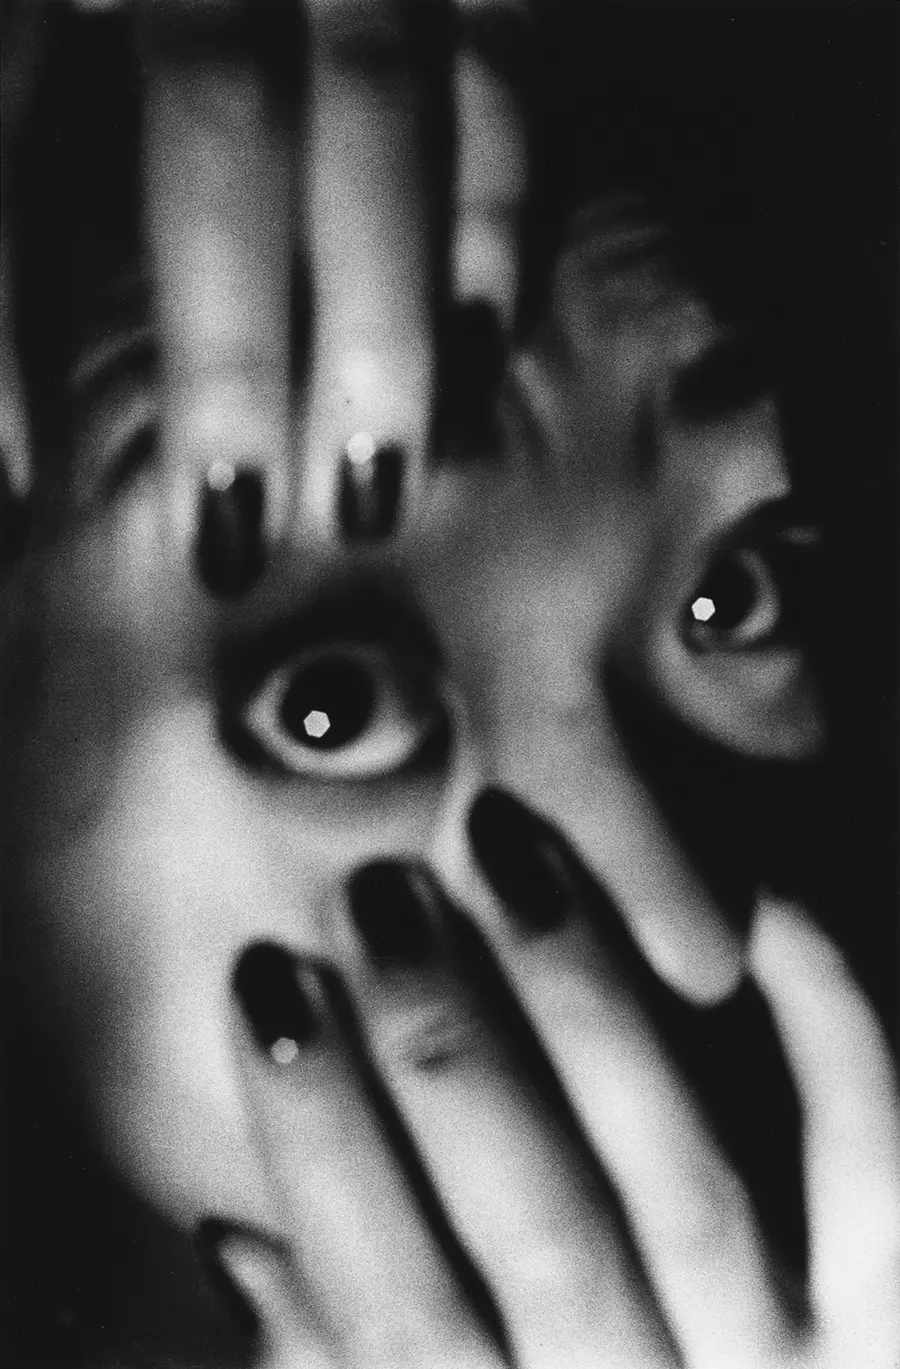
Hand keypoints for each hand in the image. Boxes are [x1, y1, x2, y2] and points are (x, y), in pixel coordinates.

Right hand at [209, 791, 899, 1368]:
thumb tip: (237, 1238)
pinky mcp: (899, 1325)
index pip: (390, 1302)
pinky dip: (827, 1023)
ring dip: (587, 1003)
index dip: (316, 1135)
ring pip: (686, 1178)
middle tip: (385, 892)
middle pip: (539, 1226)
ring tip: (508, 854)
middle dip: (445, 1045)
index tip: (266, 980)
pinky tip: (757, 900)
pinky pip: (874, 1164)